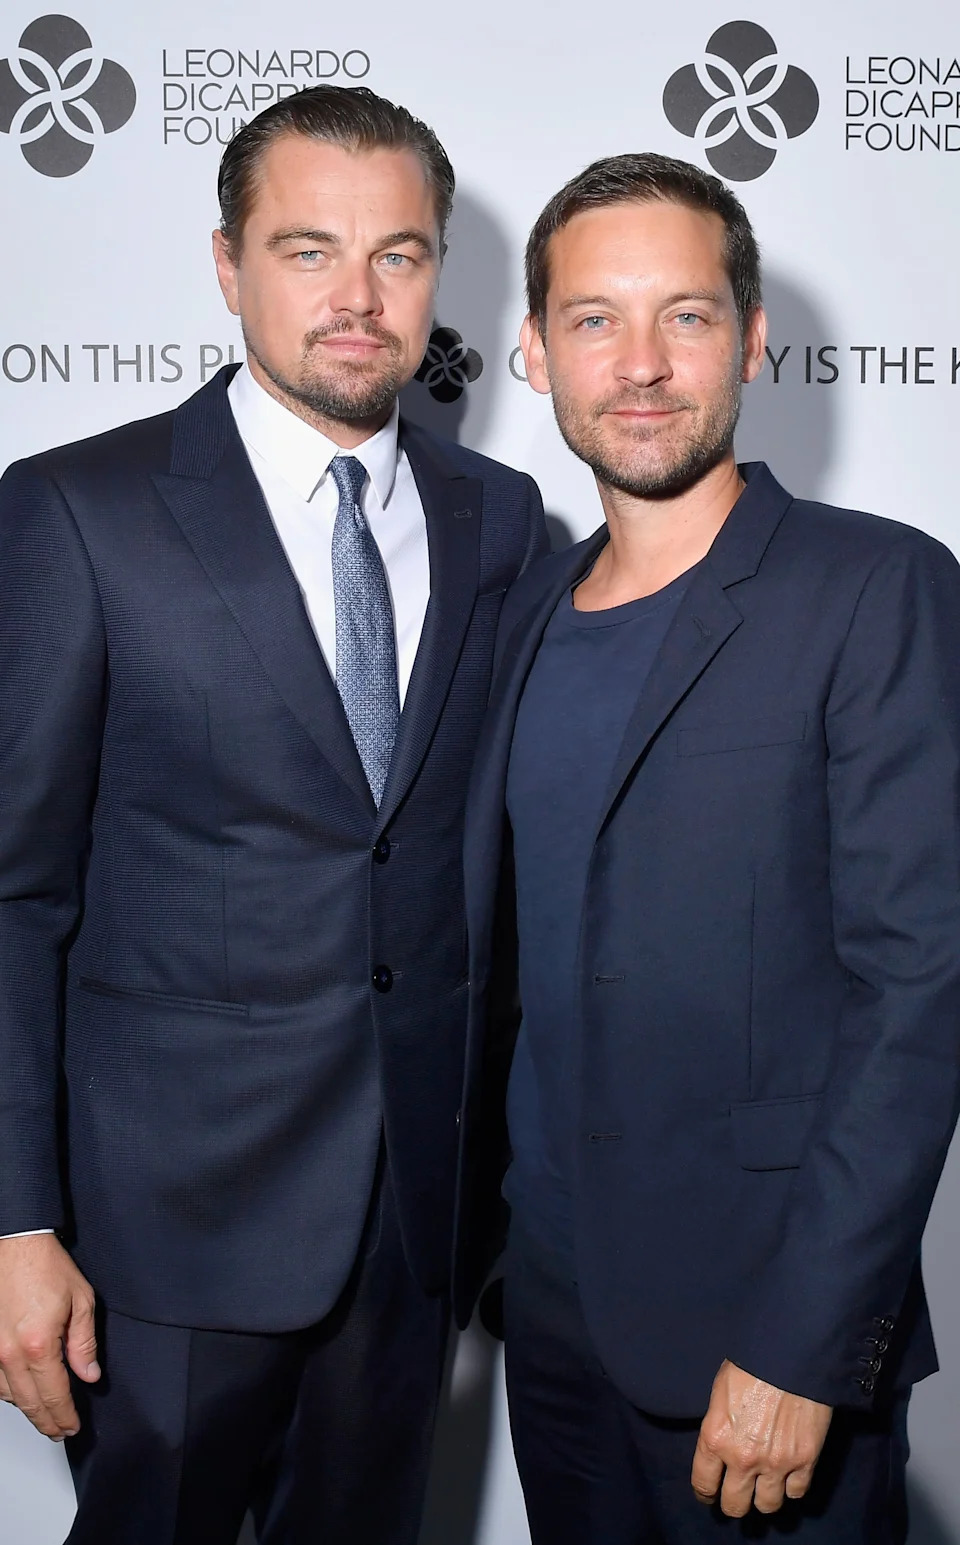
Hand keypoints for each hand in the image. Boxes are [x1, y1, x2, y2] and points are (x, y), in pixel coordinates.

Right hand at [0, 1235, 99, 1439]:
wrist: (14, 1245)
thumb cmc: (45, 1266)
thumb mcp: (81, 1300)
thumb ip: (84, 1343)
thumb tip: (90, 1375)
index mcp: (38, 1345)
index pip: (54, 1395)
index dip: (65, 1416)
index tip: (72, 1426)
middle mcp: (9, 1354)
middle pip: (29, 1403)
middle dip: (47, 1422)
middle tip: (60, 1431)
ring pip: (8, 1396)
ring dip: (27, 1409)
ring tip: (44, 1415)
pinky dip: (8, 1392)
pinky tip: (21, 1392)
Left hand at [691, 1359, 831, 1516]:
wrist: (790, 1354)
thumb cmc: (750, 1363)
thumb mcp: (719, 1392)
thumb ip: (718, 1426)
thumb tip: (720, 1445)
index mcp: (715, 1438)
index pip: (703, 1484)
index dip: (705, 1494)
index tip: (709, 1495)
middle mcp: (743, 1459)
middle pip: (735, 1505)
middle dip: (733, 1503)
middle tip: (737, 1496)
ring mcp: (776, 1463)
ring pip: (767, 1506)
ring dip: (764, 1499)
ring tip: (764, 1489)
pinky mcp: (805, 1461)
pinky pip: (796, 1493)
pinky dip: (792, 1488)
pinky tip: (788, 1477)